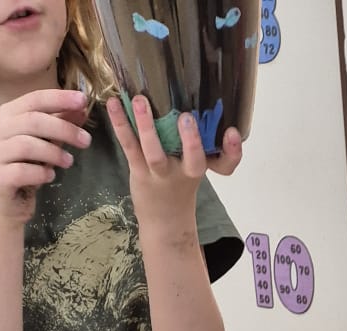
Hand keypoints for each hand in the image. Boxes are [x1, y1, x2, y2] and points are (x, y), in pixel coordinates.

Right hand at [0, 89, 90, 223]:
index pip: (35, 99)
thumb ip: (61, 124)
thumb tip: (82, 108)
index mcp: (9, 114)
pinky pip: (21, 171)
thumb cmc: (28, 166)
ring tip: (69, 162)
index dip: (59, 98)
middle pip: (32, 121)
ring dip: (53, 152)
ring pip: (26, 145)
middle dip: (63, 129)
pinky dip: (40, 173)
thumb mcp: (47, 142)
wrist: (8, 203)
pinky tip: (51, 176)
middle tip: (86, 141)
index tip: (83, 100)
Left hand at [107, 97, 242, 228]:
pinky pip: (130, 147)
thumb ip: (195, 138)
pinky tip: (114, 104)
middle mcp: (185, 172)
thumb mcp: (195, 164)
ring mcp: (161, 174)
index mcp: (203, 167)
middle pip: (194, 161)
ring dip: (147, 126)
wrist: (165, 220)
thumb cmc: (181, 183)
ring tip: (139, 100)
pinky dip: (121, 124)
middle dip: (191, 140)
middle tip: (186, 117)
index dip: (233, 150)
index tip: (233, 132)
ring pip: (155, 152)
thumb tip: (186, 93)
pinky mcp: (139, 172)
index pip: (226, 163)